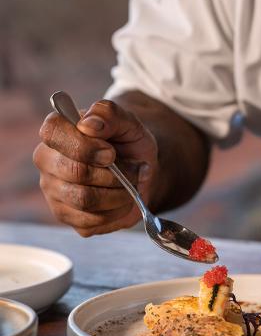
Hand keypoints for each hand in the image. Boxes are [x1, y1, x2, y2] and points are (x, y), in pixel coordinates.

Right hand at [33, 99, 158, 235]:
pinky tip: (122, 199)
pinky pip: (91, 221)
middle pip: (74, 172)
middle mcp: (47, 160)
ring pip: (84, 200)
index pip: (53, 133)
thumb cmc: (128, 142)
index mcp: (57, 130)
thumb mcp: (128, 122)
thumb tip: (88, 124)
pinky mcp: (65, 216)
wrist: (139, 169)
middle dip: (113, 174)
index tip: (111, 153)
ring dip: (118, 194)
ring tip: (130, 184)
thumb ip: (109, 114)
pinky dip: (116, 212)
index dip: (85, 146)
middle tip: (132, 169)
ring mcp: (53, 190)